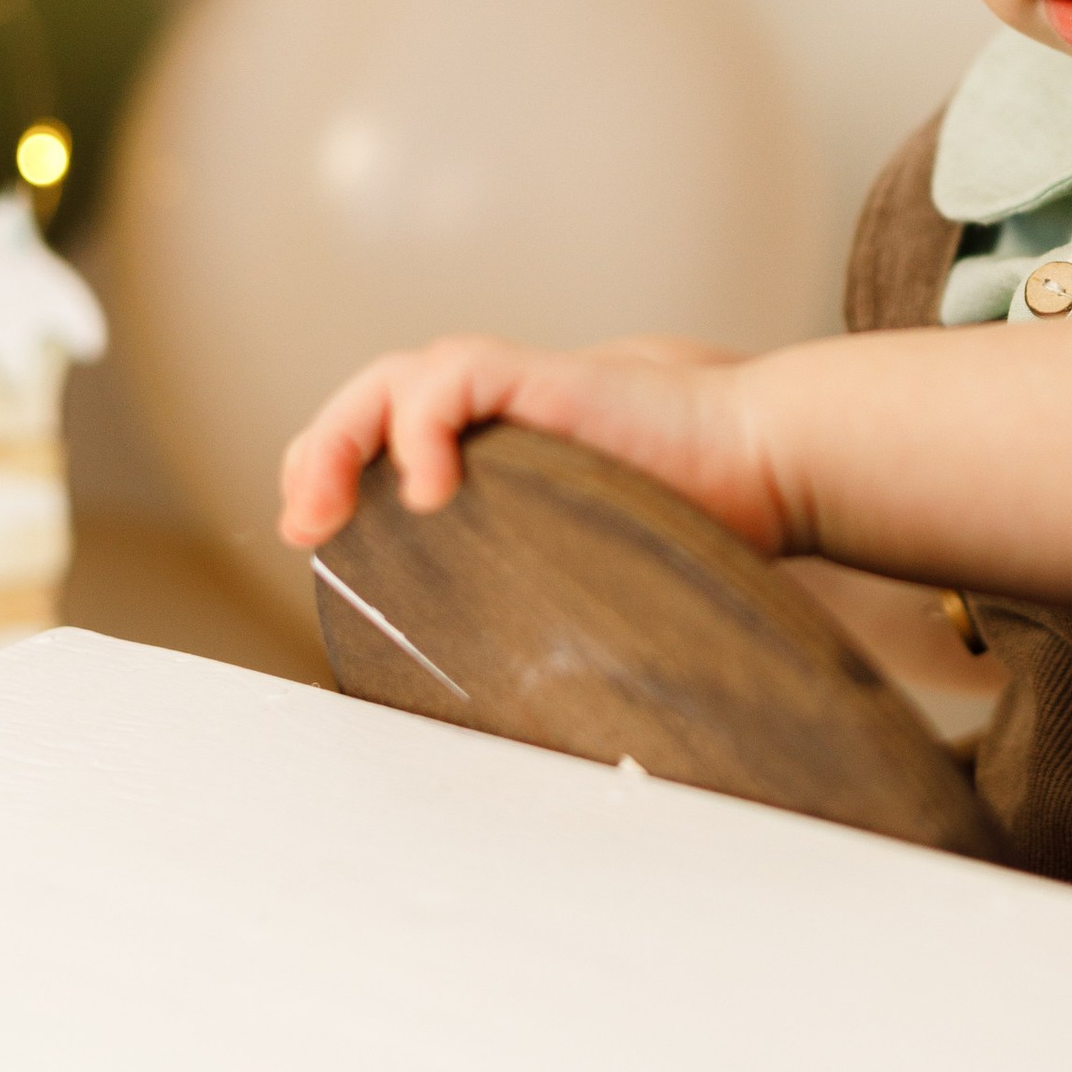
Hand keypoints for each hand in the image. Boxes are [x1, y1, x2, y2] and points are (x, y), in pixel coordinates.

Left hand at [276, 333, 787, 556]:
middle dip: (320, 456)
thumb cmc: (695, 521)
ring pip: (394, 376)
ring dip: (346, 435)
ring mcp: (521, 390)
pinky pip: (453, 375)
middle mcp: (499, 410)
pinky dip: (419, 425)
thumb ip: (530, 584)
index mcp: (499, 446)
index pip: (385, 432)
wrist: (765, 467)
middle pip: (369, 398)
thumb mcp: (583, 560)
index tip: (314, 537)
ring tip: (332, 507)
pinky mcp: (547, 379)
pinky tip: (428, 486)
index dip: (337, 471)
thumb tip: (506, 695)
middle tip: (306, 528)